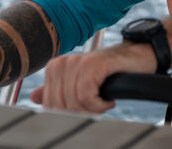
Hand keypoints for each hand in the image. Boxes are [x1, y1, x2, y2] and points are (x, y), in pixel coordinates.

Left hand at [30, 42, 155, 113]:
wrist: (136, 57)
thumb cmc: (109, 72)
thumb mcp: (81, 82)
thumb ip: (57, 88)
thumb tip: (35, 97)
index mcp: (56, 67)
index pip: (50, 104)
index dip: (67, 113)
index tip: (84, 109)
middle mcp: (64, 62)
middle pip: (61, 105)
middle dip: (80, 112)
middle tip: (96, 107)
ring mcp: (78, 61)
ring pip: (73, 101)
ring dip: (92, 109)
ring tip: (103, 101)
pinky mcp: (94, 63)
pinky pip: (86, 95)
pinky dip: (98, 104)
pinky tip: (108, 100)